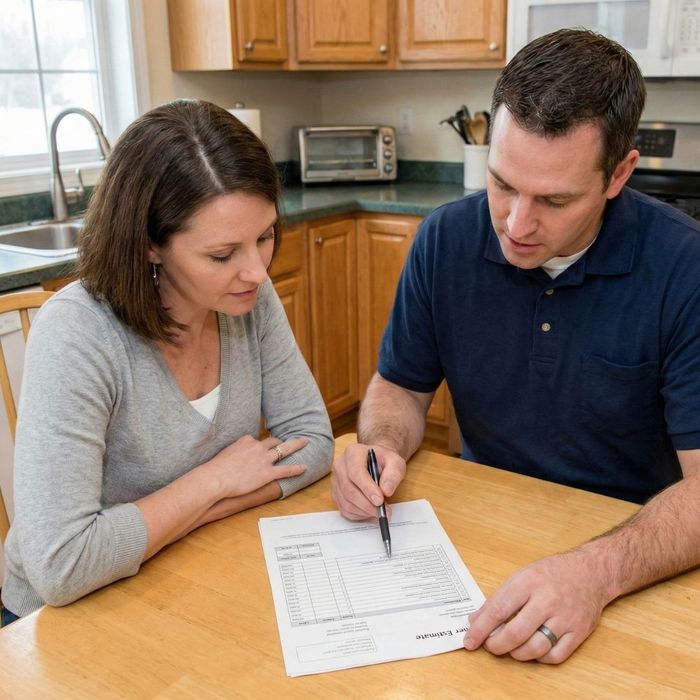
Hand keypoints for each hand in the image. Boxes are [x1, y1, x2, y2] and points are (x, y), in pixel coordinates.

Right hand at [205, 434, 306, 498]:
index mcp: (246, 440)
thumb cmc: (215, 469)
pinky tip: (304, 467)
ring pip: (284, 449)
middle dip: (280, 441)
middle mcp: (257, 447)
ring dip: (295, 445)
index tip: (258, 451)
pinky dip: (296, 468)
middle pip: (273, 441)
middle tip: (287, 441)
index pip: (255, 440)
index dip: (258, 446)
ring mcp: (264, 459)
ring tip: (304, 442)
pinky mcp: (267, 473)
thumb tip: (232, 458)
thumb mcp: (224, 454)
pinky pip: (286, 469)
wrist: (216, 478)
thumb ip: (232, 453)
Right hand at [331, 442, 405, 519]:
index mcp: (353, 452)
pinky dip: (359, 515)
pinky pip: (344, 509)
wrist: (376, 463)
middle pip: (349, 490)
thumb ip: (393, 474)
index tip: (380, 500)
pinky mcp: (336, 494)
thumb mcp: (395, 462)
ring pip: (346, 502)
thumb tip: (386, 490)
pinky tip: (370, 512)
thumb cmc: (384, 462)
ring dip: (364, 511)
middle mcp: (340, 466)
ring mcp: (336, 481)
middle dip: (367, 504)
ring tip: (379, 511)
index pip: (356, 472)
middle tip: (383, 511)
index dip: (367, 488)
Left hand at [463, 550, 610, 663]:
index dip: (481, 628)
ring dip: (516, 654)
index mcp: (528, 582)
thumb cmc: (551, 573)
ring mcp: (565, 618)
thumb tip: (476, 620)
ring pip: (535, 648)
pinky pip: (555, 655)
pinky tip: (532, 650)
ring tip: (509, 648)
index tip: (469, 640)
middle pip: (516, 633)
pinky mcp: (578, 632)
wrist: (590, 572)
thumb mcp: (520, 576)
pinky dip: (539, 658)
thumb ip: (498, 599)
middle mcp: (547, 600)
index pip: (499, 609)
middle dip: (496, 645)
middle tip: (489, 646)